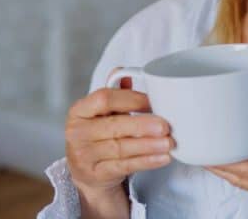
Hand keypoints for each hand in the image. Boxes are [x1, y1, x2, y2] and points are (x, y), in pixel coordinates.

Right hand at [65, 72, 173, 216]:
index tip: (153, 101)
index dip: (131, 98)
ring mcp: (84, 155)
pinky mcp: (96, 174)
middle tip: (165, 126)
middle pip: (114, 126)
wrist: (87, 171)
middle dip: (142, 126)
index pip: (104, 99)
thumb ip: (116, 94)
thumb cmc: (99, 135)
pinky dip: (146, 161)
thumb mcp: (103, 113)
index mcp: (80, 110)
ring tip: (169, 142)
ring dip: (149, 145)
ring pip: (121, 148)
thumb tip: (128, 72)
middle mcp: (78, 133)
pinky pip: (125, 166)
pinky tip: (162, 157)